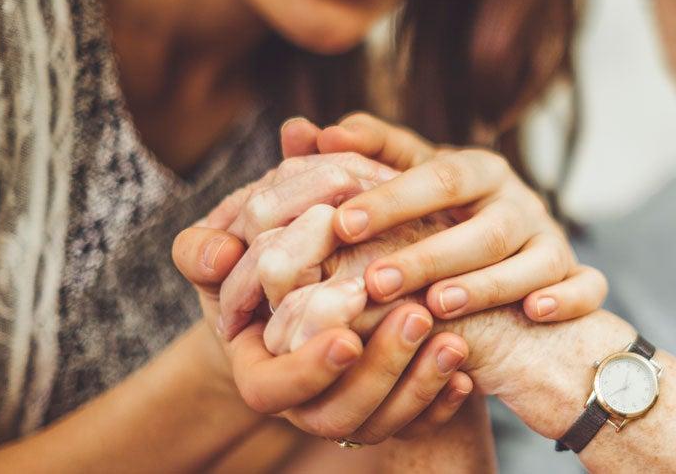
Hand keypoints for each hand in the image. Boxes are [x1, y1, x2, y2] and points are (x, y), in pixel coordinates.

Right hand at [175, 225, 474, 442]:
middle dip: (379, 370)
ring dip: (418, 384)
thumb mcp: (233, 251)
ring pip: (380, 424)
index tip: (347, 337)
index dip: (307, 370)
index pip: (270, 390)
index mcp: (259, 370)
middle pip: (335, 415)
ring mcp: (351, 412)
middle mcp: (303, 404)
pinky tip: (467, 376)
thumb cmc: (265, 260)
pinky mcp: (393, 410)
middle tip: (417, 315)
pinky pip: (419, 427)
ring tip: (451, 339)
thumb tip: (218, 252)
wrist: (315, 284)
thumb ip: (208, 249)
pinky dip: (441, 403)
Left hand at [280, 114, 607, 321]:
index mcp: (476, 170)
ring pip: (533, 256)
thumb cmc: (439, 220)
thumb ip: (356, 161)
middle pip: (483, 223)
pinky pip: (586, 285)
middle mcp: (518, 201)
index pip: (435, 174)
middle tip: (376, 281)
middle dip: (430, 252)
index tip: (338, 222)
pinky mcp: (576, 276)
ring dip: (488, 281)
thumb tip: (295, 129)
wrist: (508, 265)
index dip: (391, 198)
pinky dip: (569, 297)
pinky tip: (536, 313)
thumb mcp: (403, 187)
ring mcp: (551, 239)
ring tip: (439, 303)